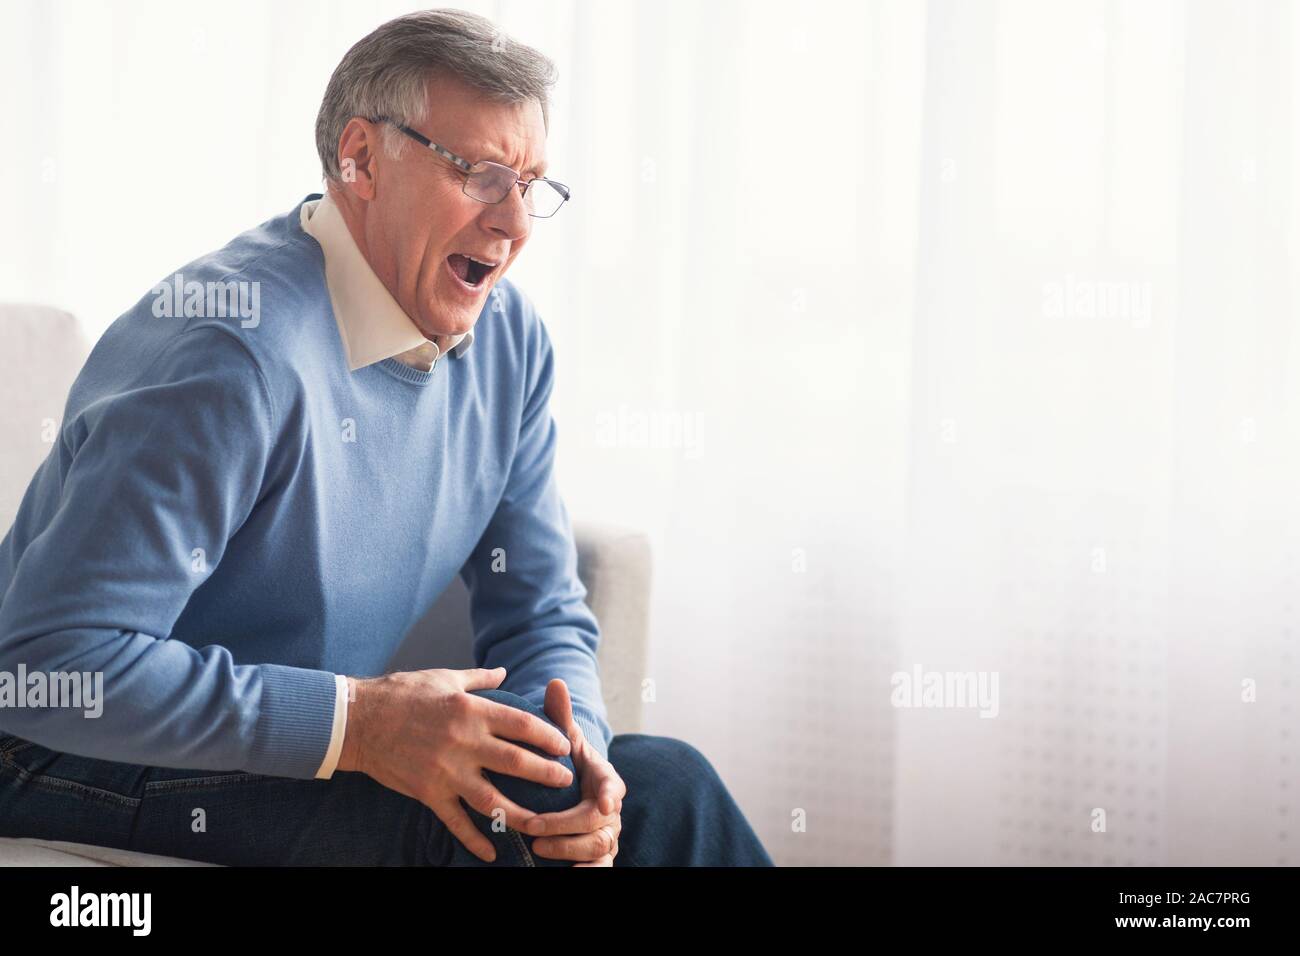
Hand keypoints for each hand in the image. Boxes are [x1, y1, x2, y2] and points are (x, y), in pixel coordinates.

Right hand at [337, 667, 572, 862]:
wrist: (358, 720)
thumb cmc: (403, 693)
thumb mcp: (444, 677)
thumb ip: (479, 679)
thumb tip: (504, 673)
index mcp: (470, 710)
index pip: (522, 725)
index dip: (549, 736)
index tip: (565, 746)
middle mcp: (463, 741)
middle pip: (516, 762)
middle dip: (545, 774)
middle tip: (566, 783)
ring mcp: (446, 770)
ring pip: (491, 798)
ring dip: (520, 813)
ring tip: (542, 822)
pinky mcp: (428, 792)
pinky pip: (455, 821)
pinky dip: (474, 840)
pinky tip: (491, 854)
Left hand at [526, 679, 626, 865]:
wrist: (573, 797)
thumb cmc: (567, 768)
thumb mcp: (564, 744)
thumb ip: (560, 717)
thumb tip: (555, 682)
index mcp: (606, 780)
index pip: (614, 787)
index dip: (611, 795)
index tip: (603, 802)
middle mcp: (611, 810)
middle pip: (598, 822)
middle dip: (565, 826)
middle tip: (533, 826)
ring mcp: (607, 835)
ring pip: (597, 847)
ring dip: (567, 849)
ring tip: (537, 848)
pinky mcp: (599, 858)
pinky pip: (599, 870)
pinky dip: (586, 873)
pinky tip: (567, 874)